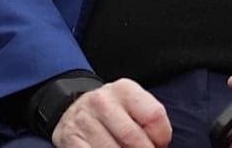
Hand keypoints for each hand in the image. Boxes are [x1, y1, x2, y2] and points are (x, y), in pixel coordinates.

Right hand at [50, 78, 171, 147]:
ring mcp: (84, 119)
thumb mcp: (134, 108)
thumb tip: (157, 147)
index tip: (157, 143)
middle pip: (133, 138)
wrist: (75, 110)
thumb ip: (150, 124)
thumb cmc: (114, 114)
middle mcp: (102, 100)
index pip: (154, 116)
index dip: (161, 138)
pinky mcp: (71, 137)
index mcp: (124, 89)